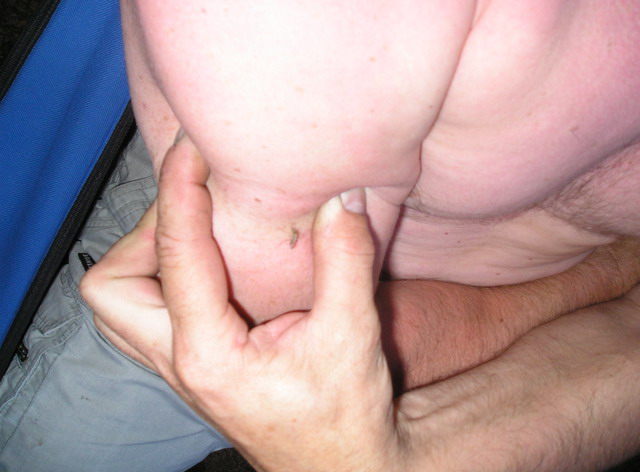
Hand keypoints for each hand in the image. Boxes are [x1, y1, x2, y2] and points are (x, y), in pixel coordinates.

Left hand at [81, 136, 406, 471]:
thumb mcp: (352, 335)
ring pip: (118, 304)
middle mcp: (179, 362)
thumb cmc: (343, 413)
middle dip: (143, 234)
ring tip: (198, 227)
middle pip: (111, 289)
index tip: (191, 149)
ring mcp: (178, 367)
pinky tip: (207, 261)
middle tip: (195, 204)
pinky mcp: (190, 365)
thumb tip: (341, 198)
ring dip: (145, 256)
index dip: (179, 193)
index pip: (176, 258)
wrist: (339, 463)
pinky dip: (162, 274)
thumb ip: (346, 260)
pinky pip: (145, 312)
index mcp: (210, 355)